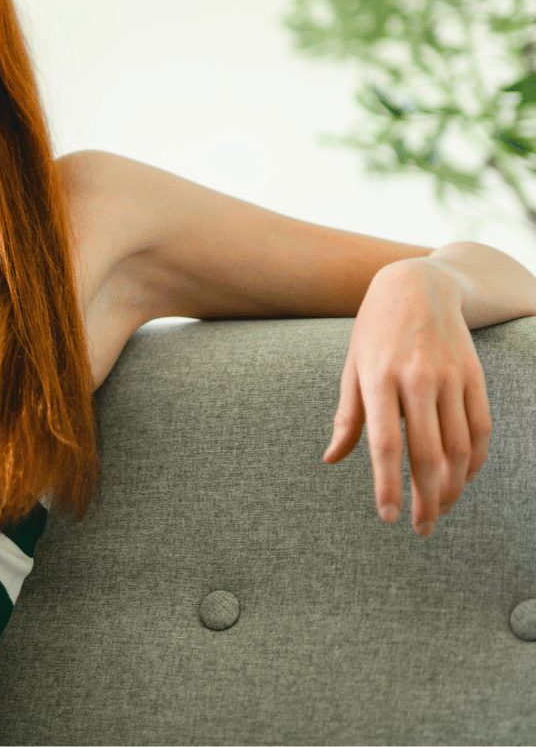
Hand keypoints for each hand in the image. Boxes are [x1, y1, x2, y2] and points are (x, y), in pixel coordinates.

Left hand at [323, 259, 491, 535]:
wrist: (417, 287)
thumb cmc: (374, 332)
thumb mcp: (352, 367)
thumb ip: (347, 417)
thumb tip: (332, 459)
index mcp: (378, 378)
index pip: (385, 444)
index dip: (388, 485)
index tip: (388, 517)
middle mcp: (416, 379)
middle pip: (427, 453)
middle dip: (425, 498)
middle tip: (421, 528)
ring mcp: (449, 378)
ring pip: (460, 447)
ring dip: (452, 486)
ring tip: (439, 509)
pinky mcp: (474, 376)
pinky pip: (481, 428)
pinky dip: (476, 460)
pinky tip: (463, 478)